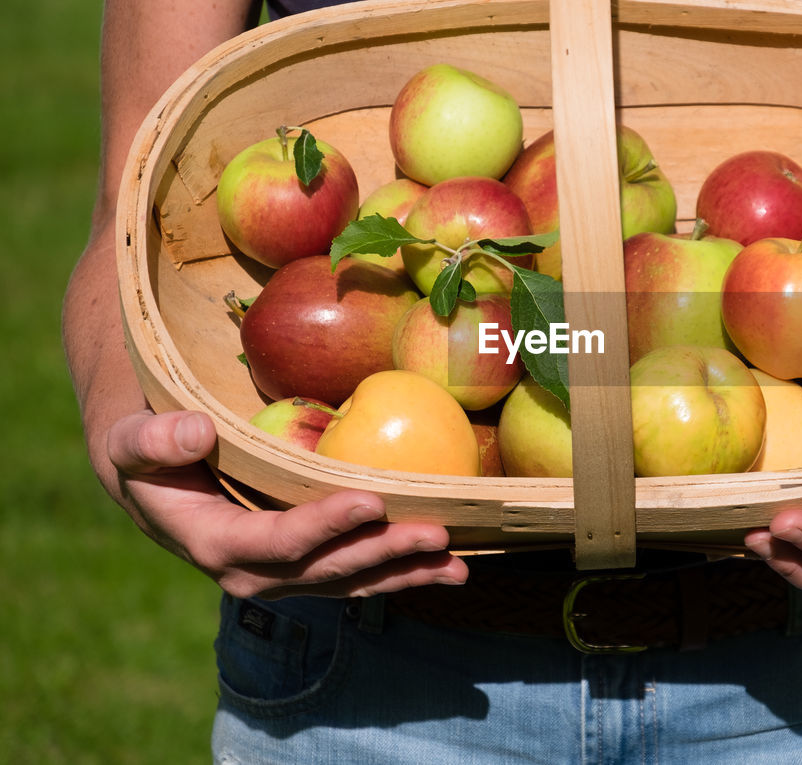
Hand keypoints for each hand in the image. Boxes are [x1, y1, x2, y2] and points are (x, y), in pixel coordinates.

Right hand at [104, 409, 468, 599]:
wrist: (154, 485)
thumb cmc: (146, 456)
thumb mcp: (131, 443)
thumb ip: (153, 440)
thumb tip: (194, 431)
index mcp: (217, 546)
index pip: (280, 542)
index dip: (325, 526)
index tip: (370, 501)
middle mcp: (256, 574)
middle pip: (331, 569)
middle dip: (386, 553)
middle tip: (437, 532)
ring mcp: (287, 577)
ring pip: (355, 580)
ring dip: (407, 572)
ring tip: (458, 562)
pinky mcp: (309, 567)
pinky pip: (361, 573)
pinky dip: (403, 569)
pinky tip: (448, 562)